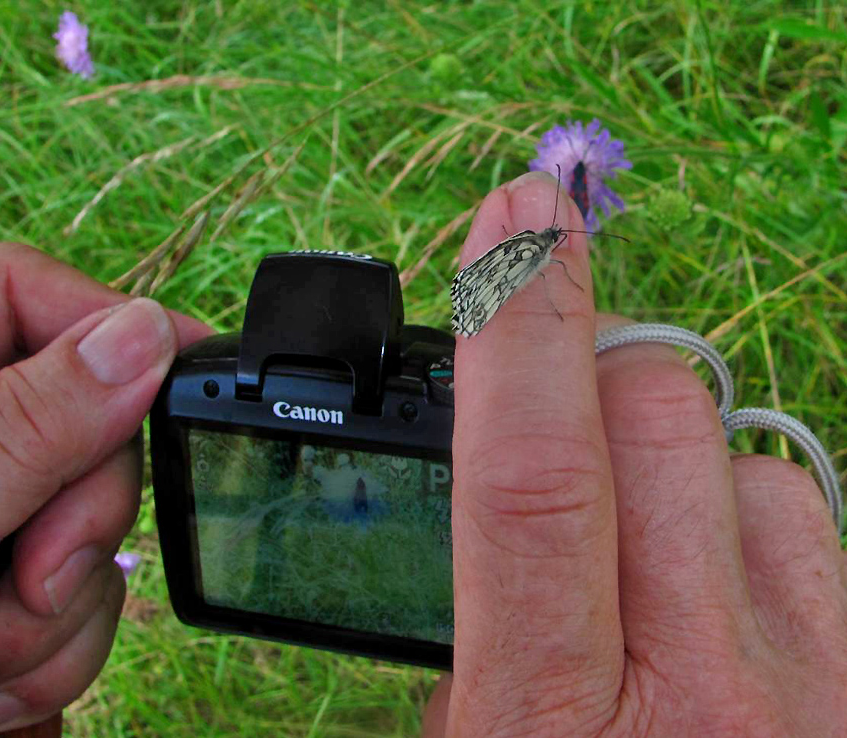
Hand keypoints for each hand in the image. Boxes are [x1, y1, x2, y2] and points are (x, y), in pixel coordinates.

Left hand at [0, 244, 209, 735]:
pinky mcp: (9, 580)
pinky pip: (92, 588)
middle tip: (30, 578)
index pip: (12, 297)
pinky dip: (54, 649)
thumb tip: (139, 337)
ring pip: (94, 513)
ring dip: (55, 605)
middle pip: (79, 414)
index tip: (183, 358)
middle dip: (74, 517)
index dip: (102, 320)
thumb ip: (23, 430)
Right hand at [422, 173, 846, 736]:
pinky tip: (722, 602)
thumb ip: (481, 645)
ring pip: (753, 463)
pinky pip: (816, 531)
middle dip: (591, 376)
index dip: (517, 326)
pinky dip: (754, 529)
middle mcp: (715, 706)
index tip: (515, 220)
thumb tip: (509, 518)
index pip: (535, 474)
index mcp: (558, 728)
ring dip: (678, 466)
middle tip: (553, 422)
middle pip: (659, 417)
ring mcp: (822, 702)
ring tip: (637, 560)